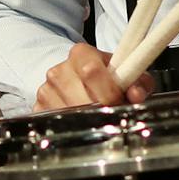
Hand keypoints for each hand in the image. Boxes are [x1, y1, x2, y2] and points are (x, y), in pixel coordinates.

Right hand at [34, 41, 153, 111]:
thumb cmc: (111, 76)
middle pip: (80, 95)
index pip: (92, 71)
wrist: (86, 80)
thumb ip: (139, 82)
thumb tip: (136, 95)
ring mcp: (47, 88)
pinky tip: (83, 120)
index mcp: (82, 54)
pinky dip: (72, 126)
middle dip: (100, 108)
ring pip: (68, 112)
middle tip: (112, 112)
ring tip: (99, 115)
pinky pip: (55, 121)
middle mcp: (60, 69)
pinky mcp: (39, 106)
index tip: (119, 99)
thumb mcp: (130, 74)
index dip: (109, 90)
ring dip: (87, 119)